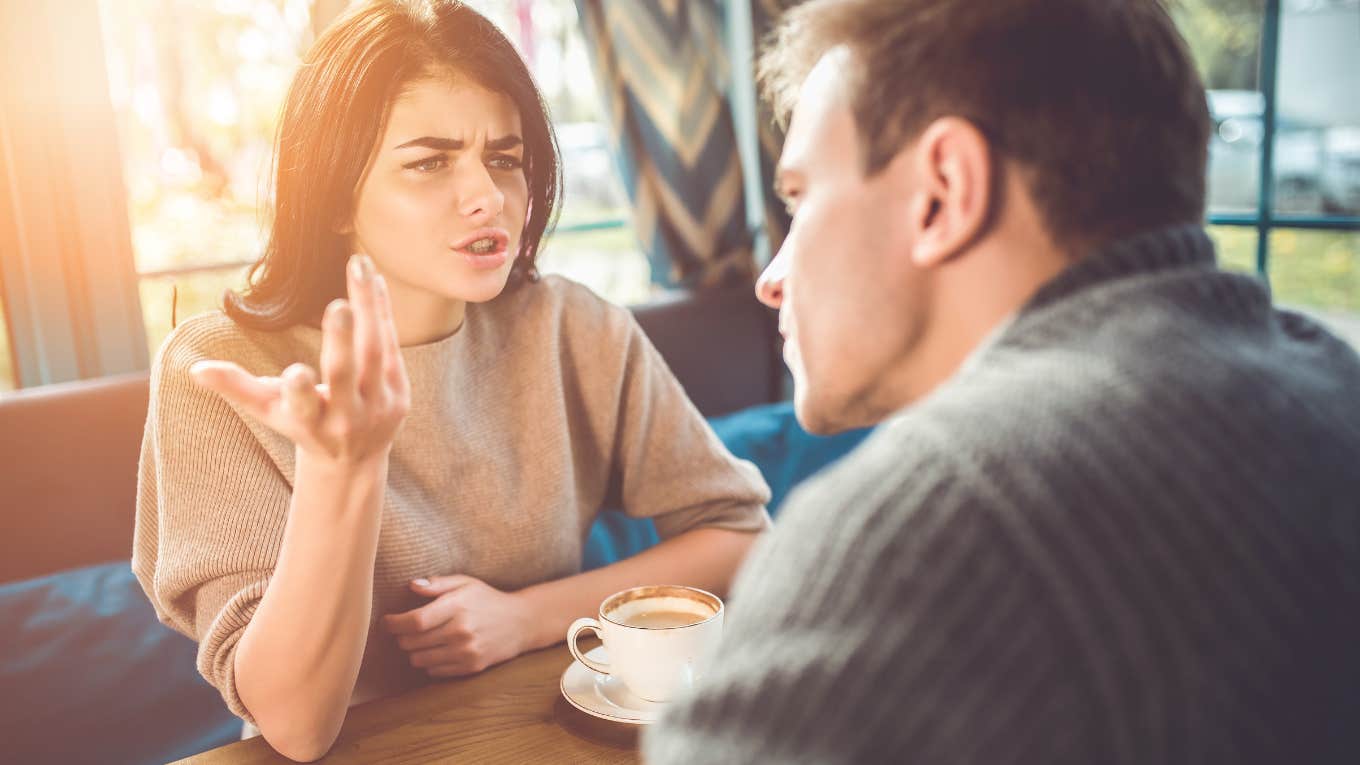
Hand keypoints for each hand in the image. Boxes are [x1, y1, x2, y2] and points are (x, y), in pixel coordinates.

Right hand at [189, 253, 409, 464]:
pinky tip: (373, 278)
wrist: (355, 460)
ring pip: (374, 353)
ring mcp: (378, 406)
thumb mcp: (269, 410)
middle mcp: (347, 418)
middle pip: (344, 376)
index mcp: (309, 423)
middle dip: (341, 343)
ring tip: (358, 265)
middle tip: (339, 306)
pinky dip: (382, 311)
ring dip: (368, 308)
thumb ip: (237, 388)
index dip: (300, 392)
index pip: (304, 408)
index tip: (295, 373)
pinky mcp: (401, 394)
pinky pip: (391, 346)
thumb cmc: (303, 426)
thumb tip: (196, 369)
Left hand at [383, 576, 537, 676]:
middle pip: (412, 642)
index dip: (394, 623)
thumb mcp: (466, 583)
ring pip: (419, 659)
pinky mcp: (470, 667)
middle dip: (401, 636)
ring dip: (413, 651)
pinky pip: (434, 671)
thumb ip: (438, 584)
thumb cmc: (488, 599)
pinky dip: (429, 662)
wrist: (520, 623)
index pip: (415, 621)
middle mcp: (461, 631)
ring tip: (421, 640)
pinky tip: (437, 650)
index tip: (387, 621)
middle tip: (405, 629)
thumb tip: (412, 585)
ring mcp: (466, 652)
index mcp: (457, 607)